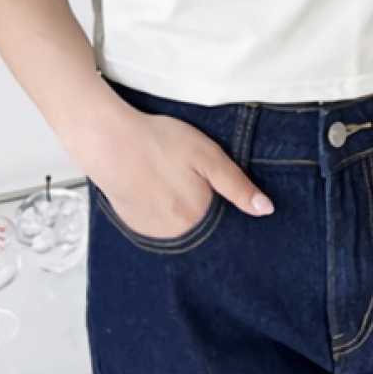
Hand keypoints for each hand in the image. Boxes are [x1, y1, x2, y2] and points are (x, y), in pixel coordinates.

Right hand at [79, 98, 274, 238]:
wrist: (107, 139)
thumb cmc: (158, 141)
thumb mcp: (207, 155)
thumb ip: (237, 185)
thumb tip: (265, 210)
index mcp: (196, 218)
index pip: (223, 219)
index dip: (220, 198)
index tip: (209, 179)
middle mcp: (174, 233)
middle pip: (201, 221)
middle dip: (200, 200)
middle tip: (185, 172)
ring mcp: (151, 231)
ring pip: (179, 223)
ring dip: (180, 205)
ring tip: (169, 175)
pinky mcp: (134, 224)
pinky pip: (158, 221)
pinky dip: (160, 206)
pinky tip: (154, 183)